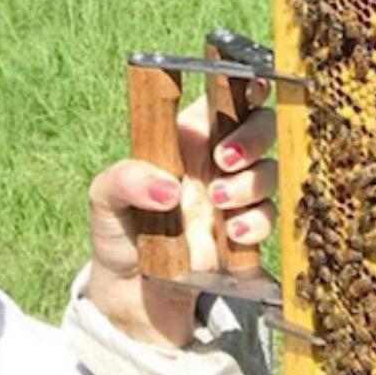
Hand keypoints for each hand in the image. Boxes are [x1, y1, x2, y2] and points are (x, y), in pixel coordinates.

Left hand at [86, 80, 276, 347]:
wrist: (132, 290)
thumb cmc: (118, 231)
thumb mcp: (105, 199)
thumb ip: (126, 180)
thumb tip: (167, 188)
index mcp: (188, 135)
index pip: (225, 96)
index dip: (245, 84)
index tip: (252, 85)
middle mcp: (219, 158)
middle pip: (262, 125)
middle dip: (254, 136)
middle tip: (225, 159)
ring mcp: (237, 193)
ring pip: (270, 170)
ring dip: (251, 182)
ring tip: (217, 201)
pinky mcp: (247, 230)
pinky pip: (270, 216)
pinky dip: (256, 222)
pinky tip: (232, 233)